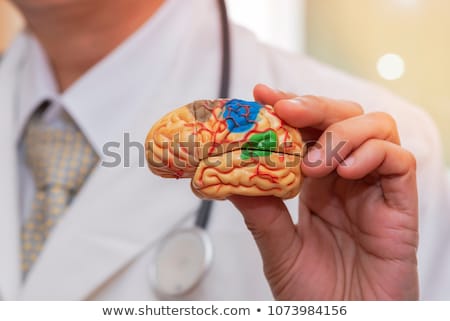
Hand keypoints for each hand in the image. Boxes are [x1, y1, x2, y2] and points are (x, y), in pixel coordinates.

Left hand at [229, 84, 418, 299]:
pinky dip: (373, 154)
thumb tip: (226, 176)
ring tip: (315, 162)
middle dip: (314, 106)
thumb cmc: (316, 296)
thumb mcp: (278, 250)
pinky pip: (399, 162)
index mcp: (316, 185)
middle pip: (342, 117)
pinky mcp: (401, 206)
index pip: (307, 130)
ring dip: (342, 132)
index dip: (288, 107)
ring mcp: (375, 189)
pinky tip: (345, 171)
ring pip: (376, 127)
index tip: (261, 94)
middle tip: (285, 109)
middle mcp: (347, 179)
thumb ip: (260, 213)